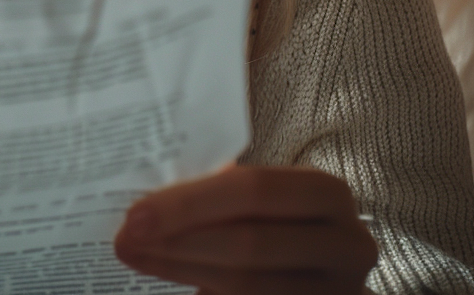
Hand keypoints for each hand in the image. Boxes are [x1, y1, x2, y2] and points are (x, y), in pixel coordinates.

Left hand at [113, 165, 377, 294]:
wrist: (324, 270)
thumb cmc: (280, 220)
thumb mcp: (265, 198)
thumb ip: (225, 191)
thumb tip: (152, 198)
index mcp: (327, 194)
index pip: (252, 190)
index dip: (191, 203)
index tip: (136, 214)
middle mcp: (347, 243)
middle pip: (247, 243)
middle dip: (177, 241)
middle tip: (125, 239)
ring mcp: (340, 291)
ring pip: (246, 284)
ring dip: (181, 270)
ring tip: (138, 258)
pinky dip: (205, 290)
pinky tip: (171, 280)